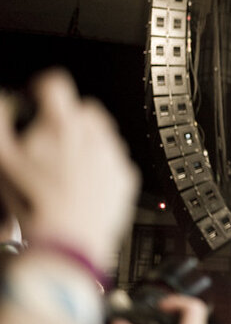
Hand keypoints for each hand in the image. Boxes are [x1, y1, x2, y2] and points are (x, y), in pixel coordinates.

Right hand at [0, 70, 138, 264]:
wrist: (67, 240)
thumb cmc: (33, 202)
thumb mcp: (3, 158)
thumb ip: (2, 122)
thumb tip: (5, 101)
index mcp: (62, 124)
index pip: (56, 84)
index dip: (43, 90)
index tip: (39, 100)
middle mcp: (94, 134)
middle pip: (83, 109)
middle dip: (67, 119)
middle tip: (51, 141)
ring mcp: (114, 155)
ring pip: (102, 134)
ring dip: (86, 141)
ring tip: (66, 167)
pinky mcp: (125, 176)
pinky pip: (114, 160)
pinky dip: (101, 165)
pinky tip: (83, 183)